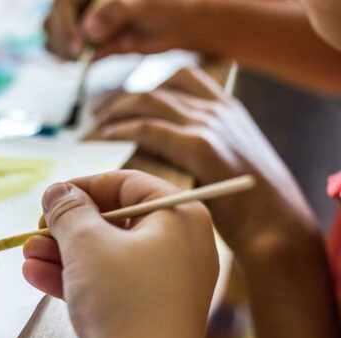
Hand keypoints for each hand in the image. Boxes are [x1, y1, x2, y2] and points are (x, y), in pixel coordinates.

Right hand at [23, 170, 217, 337]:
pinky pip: (108, 286)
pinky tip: (36, 276)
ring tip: (26, 254)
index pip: (130, 184)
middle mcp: (179, 249)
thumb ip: (68, 210)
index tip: (51, 197)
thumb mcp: (87, 243)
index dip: (85, 187)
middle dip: (67, 227)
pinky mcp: (146, 316)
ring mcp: (164, 286)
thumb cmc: (124, 301)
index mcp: (180, 219)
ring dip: (62, 254)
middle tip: (35, 230)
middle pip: (115, 223)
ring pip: (106, 258)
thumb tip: (58, 191)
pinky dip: (74, 279)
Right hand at [44, 0, 200, 59]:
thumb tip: (90, 30)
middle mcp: (82, 3)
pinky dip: (75, 60)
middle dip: (63, 41)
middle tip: (81, 56)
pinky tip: (89, 59)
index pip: (64, 3)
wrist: (174, 24)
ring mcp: (81, 21)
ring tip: (89, 56)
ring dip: (66, 53)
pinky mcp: (86, 40)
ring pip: (56, 39)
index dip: (66, 25)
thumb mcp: (143, 5)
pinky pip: (68, 53)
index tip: (79, 47)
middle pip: (53, 22)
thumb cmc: (163, 5)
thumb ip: (117, 12)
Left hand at [94, 67, 316, 255]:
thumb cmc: (250, 207)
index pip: (182, 76)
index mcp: (229, 109)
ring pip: (148, 102)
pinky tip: (107, 135)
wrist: (276, 226)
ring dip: (116, 109)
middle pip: (158, 87)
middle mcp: (218, 110)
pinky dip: (123, 128)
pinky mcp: (200, 146)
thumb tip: (158, 149)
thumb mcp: (229, 163)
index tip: (125, 97)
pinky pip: (149, 128)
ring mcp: (210, 124)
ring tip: (97, 121)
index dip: (148, 83)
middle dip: (123, 97)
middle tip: (99, 110)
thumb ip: (201, 147)